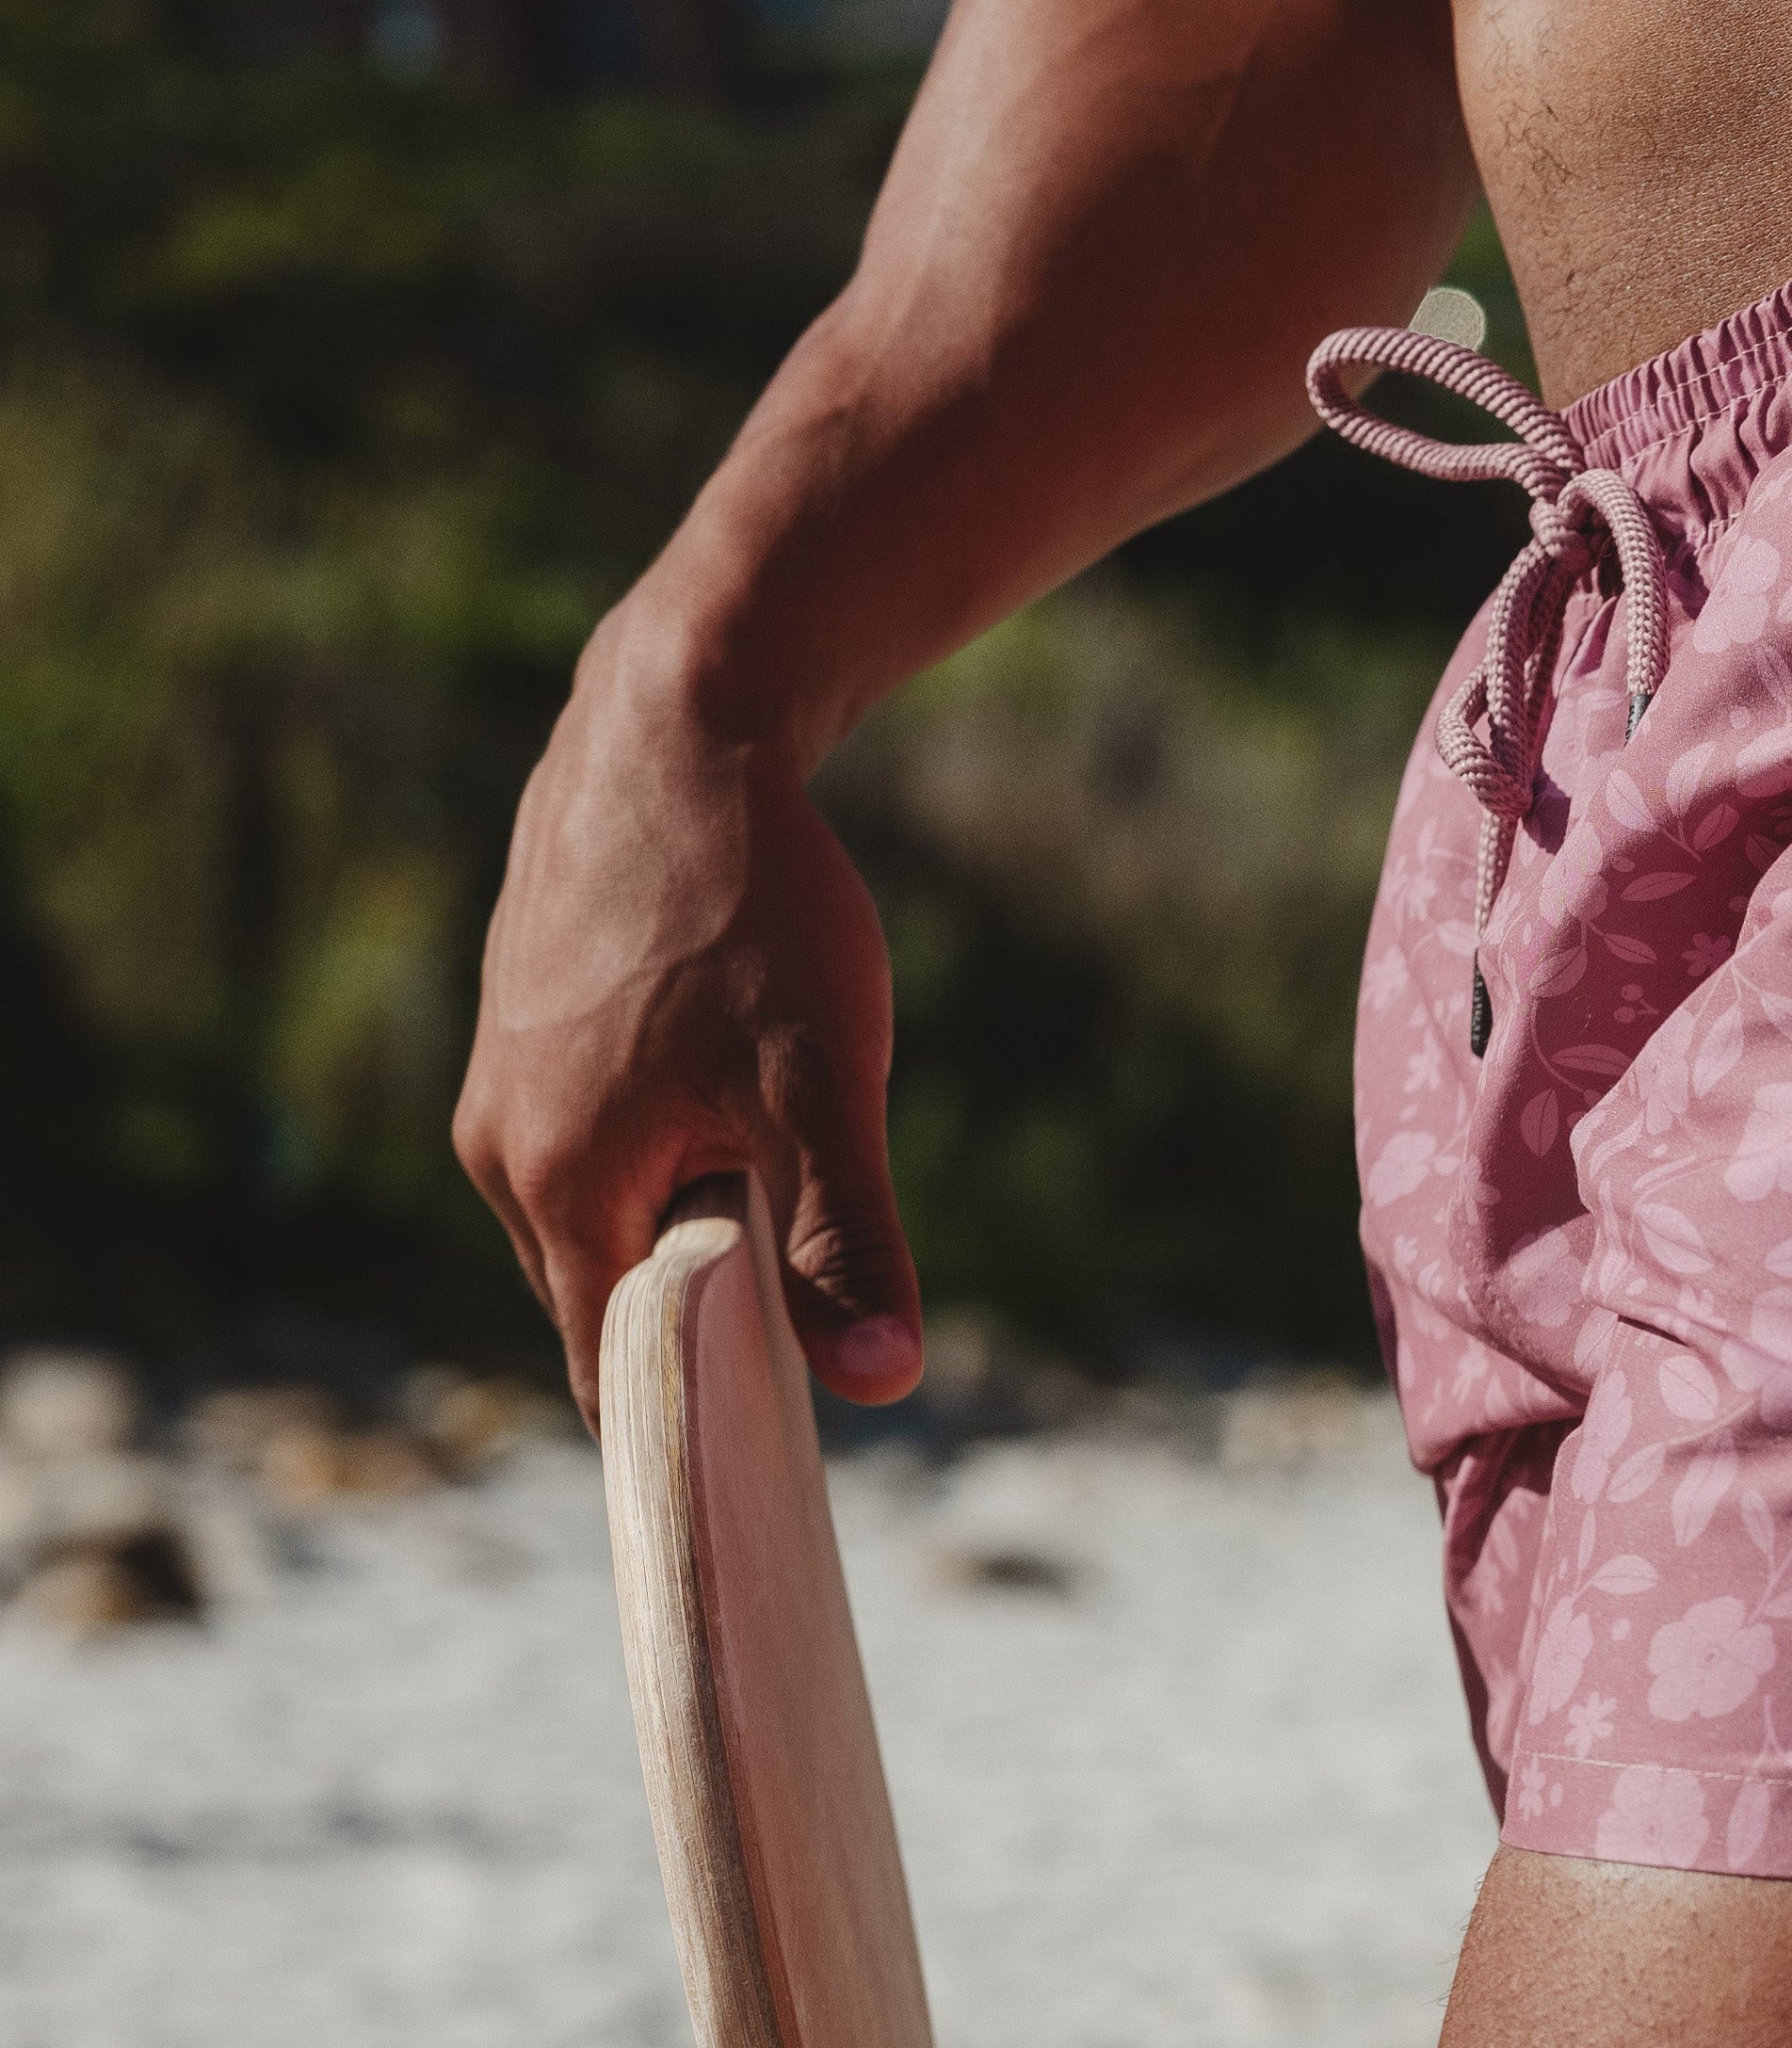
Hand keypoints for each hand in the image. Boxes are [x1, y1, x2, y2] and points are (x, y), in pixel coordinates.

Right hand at [453, 678, 926, 1416]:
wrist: (677, 735)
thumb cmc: (754, 911)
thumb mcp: (825, 1086)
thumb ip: (847, 1240)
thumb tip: (883, 1384)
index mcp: (557, 1185)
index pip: (611, 1370)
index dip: (693, 1424)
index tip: (771, 1465)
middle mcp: (499, 1151)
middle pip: (607, 1297)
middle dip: (702, 1328)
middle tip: (818, 1335)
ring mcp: (503, 1087)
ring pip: (607, 1213)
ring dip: (691, 1229)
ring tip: (786, 1204)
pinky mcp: (526, 1034)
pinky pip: (599, 1142)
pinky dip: (670, 1159)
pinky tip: (742, 1112)